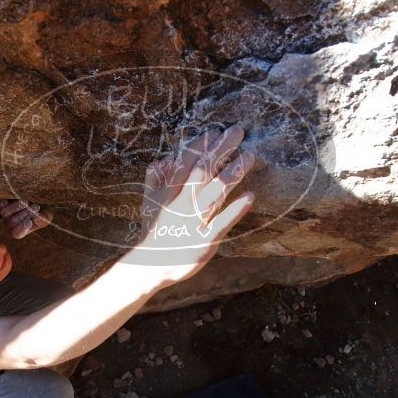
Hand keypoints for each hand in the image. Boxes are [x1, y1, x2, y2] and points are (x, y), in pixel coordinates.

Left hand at [0, 199, 53, 238]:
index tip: (30, 221)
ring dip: (17, 207)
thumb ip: (43, 219)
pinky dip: (3, 203)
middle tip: (36, 207)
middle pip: (11, 222)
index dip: (21, 228)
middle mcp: (10, 223)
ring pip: (5, 213)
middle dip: (24, 214)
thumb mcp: (47, 216)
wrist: (39, 196)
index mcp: (19, 230)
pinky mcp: (2, 203)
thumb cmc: (43, 209)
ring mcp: (5, 213)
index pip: (16, 233)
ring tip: (28, 201)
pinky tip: (11, 200)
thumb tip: (36, 218)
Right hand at [129, 124, 254, 285]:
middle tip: (237, 131)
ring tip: (249, 156)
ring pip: (214, 194)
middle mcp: (180, 205)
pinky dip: (235, 210)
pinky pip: (221, 223)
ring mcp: (193, 223)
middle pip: (202, 172)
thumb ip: (155, 179)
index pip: (184, 164)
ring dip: (232, 173)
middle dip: (220, 150)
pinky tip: (249, 196)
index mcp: (167, 194)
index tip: (213, 131)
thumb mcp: (148, 203)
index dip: (198, 146)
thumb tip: (166, 158)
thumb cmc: (153, 232)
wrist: (150, 266)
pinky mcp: (204, 242)